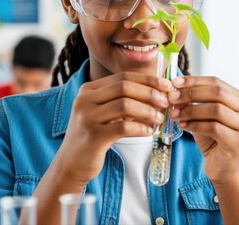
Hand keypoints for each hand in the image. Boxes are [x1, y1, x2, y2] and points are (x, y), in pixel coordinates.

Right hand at [56, 72, 171, 184]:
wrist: (71, 163)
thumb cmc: (95, 135)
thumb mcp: (105, 113)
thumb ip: (124, 100)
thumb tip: (158, 93)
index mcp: (89, 89)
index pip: (123, 76)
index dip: (147, 79)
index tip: (166, 86)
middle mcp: (85, 99)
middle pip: (125, 87)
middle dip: (150, 93)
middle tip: (165, 102)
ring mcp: (86, 117)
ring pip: (125, 105)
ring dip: (147, 111)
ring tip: (159, 118)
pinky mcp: (92, 136)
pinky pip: (123, 128)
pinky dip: (140, 128)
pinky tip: (149, 132)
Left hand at [168, 76, 238, 183]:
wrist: (224, 168)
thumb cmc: (214, 140)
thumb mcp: (204, 116)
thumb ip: (195, 102)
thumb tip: (175, 88)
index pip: (217, 82)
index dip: (194, 81)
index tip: (175, 83)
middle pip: (218, 92)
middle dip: (191, 93)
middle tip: (172, 98)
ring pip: (216, 109)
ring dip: (191, 110)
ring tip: (174, 114)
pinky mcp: (238, 141)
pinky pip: (213, 127)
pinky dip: (195, 125)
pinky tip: (183, 125)